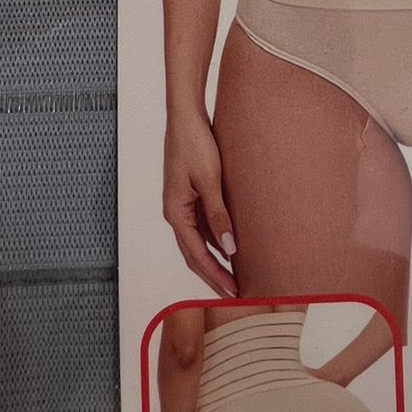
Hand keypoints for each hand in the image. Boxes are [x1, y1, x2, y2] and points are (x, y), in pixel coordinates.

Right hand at [162, 106, 237, 295]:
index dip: (215, 276)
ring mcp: (181, 205)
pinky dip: (215, 241)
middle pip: (195, 254)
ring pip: (198, 242)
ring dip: (215, 260)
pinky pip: (202, 227)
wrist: (185, 117)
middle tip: (235, 295)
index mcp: (175, 213)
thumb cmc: (194, 144)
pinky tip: (230, 248)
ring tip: (235, 276)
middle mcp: (175, 213)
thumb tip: (230, 249)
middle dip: (213, 275)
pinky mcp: (190, 196)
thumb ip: (219, 215)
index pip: (196, 255)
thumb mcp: (210, 181)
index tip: (232, 293)